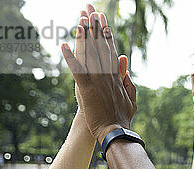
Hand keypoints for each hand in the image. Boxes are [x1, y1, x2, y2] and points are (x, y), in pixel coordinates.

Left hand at [61, 8, 135, 141]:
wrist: (115, 132)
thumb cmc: (121, 117)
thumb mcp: (130, 96)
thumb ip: (127, 78)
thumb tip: (124, 59)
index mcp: (117, 75)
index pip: (110, 48)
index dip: (105, 32)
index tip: (102, 18)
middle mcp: (107, 73)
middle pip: (100, 45)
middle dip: (94, 26)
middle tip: (90, 8)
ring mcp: (97, 80)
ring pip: (89, 53)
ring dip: (83, 35)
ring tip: (79, 18)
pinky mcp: (86, 88)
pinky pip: (76, 70)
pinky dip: (69, 58)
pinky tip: (63, 45)